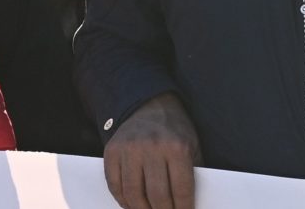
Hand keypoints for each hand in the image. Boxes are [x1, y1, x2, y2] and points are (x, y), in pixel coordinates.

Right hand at [104, 92, 199, 208]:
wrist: (150, 106)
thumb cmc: (175, 130)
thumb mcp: (192, 145)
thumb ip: (192, 171)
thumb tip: (191, 201)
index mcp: (178, 147)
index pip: (182, 189)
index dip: (184, 208)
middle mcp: (153, 147)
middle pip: (157, 195)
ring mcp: (130, 149)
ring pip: (133, 194)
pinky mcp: (112, 151)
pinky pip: (115, 186)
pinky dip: (123, 201)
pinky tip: (132, 205)